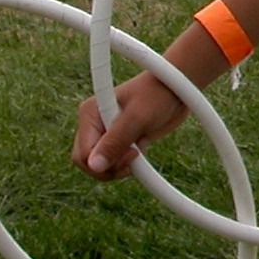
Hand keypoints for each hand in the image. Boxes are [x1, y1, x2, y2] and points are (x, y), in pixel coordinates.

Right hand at [73, 71, 187, 179]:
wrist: (175, 91)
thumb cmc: (156, 95)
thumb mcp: (137, 117)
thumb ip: (115, 141)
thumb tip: (94, 166)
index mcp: (90, 113)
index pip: (83, 154)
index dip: (104, 163)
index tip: (131, 153)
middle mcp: (94, 124)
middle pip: (88, 163)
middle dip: (110, 168)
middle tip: (134, 156)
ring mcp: (105, 133)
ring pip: (101, 165)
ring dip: (121, 165)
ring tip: (139, 149)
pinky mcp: (118, 140)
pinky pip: (115, 162)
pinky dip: (128, 162)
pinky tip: (141, 146)